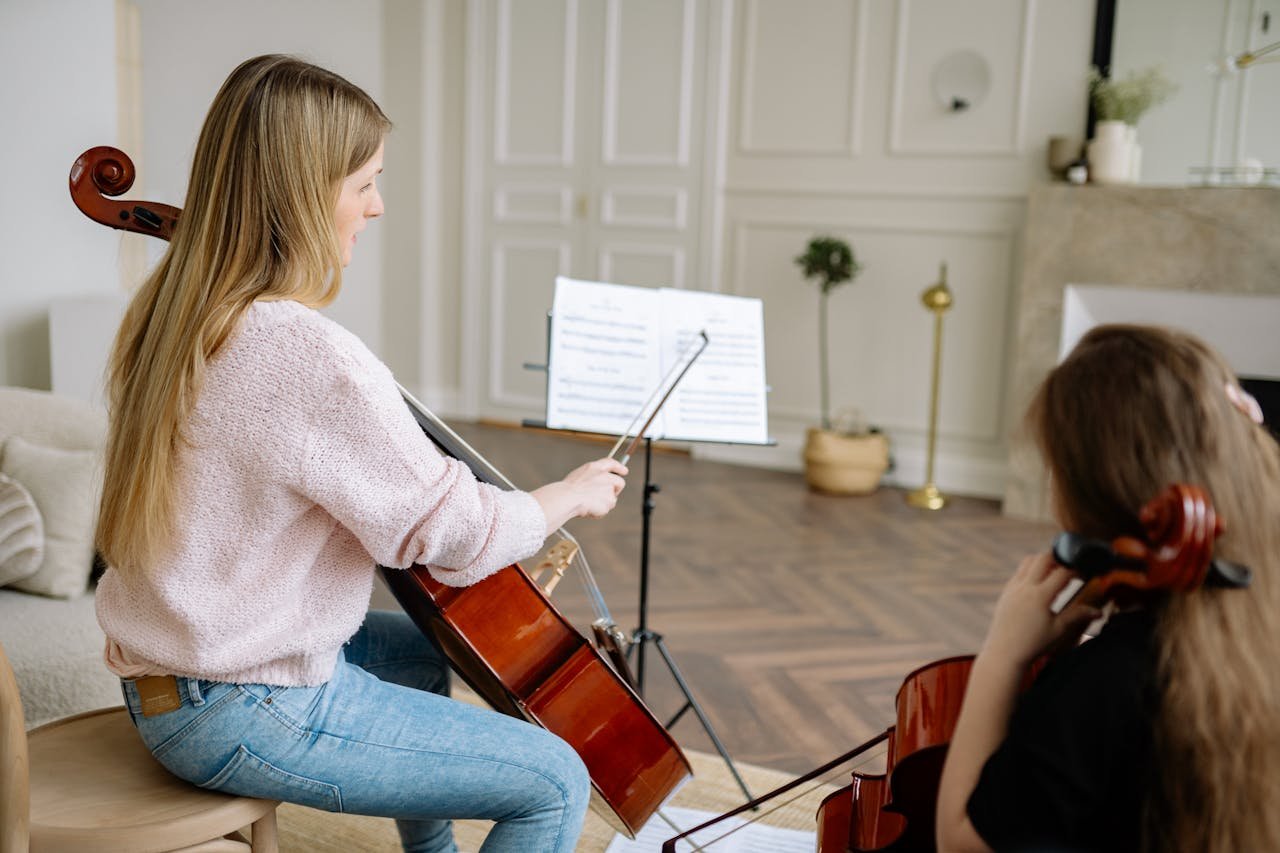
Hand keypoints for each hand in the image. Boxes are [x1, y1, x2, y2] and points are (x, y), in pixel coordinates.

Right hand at [531, 456, 627, 531]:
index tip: (624, 471)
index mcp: (594, 467)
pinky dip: (600, 511)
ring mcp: (609, 488)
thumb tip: (600, 486)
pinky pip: (607, 508)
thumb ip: (592, 478)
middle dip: (615, 490)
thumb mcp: (579, 477)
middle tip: (605, 496)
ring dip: (604, 502)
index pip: (611, 463)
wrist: (567, 498)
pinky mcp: (610, 500)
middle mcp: (605, 476)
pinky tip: (590, 509)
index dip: (619, 467)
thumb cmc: (568, 490)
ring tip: (589, 503)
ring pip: (612, 498)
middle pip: (619, 482)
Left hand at [981, 551, 1101, 667]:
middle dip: (1059, 558)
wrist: (1004, 652)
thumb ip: (1078, 616)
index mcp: (1040, 595)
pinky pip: (1019, 572)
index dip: (1076, 570)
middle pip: (1043, 558)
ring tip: (1055, 573)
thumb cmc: (1033, 644)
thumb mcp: (1059, 629)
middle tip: (1070, 568)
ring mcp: (1013, 588)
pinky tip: (1039, 583)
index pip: (1062, 572)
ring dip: (1043, 562)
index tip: (1085, 574)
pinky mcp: (1005, 592)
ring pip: (1028, 561)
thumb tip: (1098, 612)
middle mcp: (1025, 587)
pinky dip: (1031, 570)